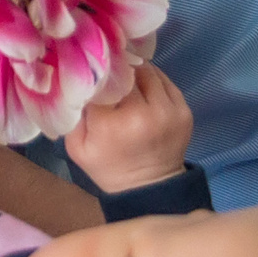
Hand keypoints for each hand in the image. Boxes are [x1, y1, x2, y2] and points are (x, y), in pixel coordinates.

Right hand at [65, 64, 192, 192]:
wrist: (148, 188)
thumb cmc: (107, 166)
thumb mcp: (76, 146)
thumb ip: (73, 113)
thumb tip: (75, 80)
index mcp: (112, 124)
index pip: (101, 80)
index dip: (94, 72)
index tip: (88, 69)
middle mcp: (144, 113)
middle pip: (127, 71)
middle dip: (115, 69)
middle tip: (106, 71)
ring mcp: (168, 111)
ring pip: (149, 71)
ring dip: (134, 70)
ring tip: (124, 76)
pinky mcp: (184, 111)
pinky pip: (166, 81)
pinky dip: (152, 79)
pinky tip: (142, 86)